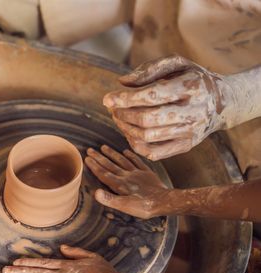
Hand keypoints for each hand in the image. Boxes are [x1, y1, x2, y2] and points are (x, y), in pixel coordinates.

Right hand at [84, 145, 170, 218]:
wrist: (164, 201)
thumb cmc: (144, 207)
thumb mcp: (125, 206)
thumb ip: (110, 199)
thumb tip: (95, 192)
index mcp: (120, 184)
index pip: (104, 174)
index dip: (94, 166)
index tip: (87, 158)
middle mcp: (126, 176)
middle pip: (110, 165)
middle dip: (99, 157)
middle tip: (90, 150)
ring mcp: (137, 173)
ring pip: (122, 161)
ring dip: (112, 154)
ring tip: (104, 147)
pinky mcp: (146, 173)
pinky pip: (137, 161)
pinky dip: (131, 155)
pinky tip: (126, 151)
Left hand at [103, 55, 233, 160]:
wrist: (222, 102)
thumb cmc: (191, 78)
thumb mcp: (178, 64)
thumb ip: (150, 69)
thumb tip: (122, 82)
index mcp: (192, 87)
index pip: (152, 96)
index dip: (126, 99)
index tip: (107, 99)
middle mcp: (194, 112)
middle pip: (147, 119)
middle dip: (123, 115)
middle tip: (112, 109)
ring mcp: (190, 132)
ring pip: (148, 137)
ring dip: (125, 128)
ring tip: (118, 118)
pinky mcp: (186, 146)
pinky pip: (153, 153)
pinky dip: (135, 144)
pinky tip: (129, 132)